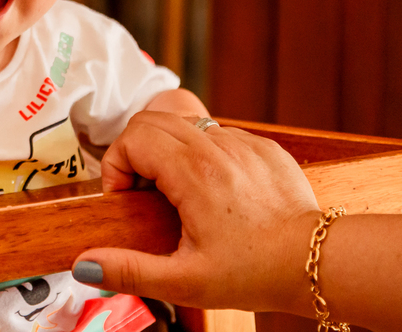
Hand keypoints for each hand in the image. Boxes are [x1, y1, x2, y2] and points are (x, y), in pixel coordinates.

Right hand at [74, 112, 319, 312]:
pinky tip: (214, 192)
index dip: (116, 165)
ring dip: (168, 150)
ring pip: (185, 123)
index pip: (132, 137)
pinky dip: (203, 154)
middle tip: (142, 193)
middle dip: (135, 152)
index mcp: (193, 173)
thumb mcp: (185, 281)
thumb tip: (84, 266)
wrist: (318, 264)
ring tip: (176, 194)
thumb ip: (129, 271)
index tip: (124, 197)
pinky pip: (219, 134)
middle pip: (152, 120)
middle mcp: (217, 147)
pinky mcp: (264, 147)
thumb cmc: (255, 274)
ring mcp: (243, 143)